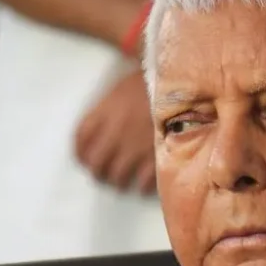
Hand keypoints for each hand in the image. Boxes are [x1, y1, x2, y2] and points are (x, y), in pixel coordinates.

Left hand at [75, 69, 156, 193]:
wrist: (186, 83)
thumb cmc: (157, 80)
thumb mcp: (126, 84)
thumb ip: (111, 104)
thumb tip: (103, 122)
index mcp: (106, 111)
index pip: (81, 138)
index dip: (80, 152)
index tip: (83, 158)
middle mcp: (116, 132)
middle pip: (96, 162)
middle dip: (98, 171)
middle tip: (104, 174)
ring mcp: (136, 147)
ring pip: (118, 176)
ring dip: (119, 181)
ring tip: (123, 182)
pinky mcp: (157, 158)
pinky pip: (144, 182)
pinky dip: (143, 185)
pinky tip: (145, 184)